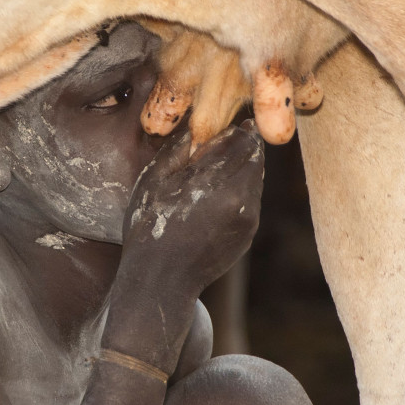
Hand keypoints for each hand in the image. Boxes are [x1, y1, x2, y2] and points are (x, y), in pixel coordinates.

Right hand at [121, 120, 263, 296]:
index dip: (241, 130)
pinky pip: (252, 200)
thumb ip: (178, 150)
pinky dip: (243, 188)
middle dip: (247, 145)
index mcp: (214, 181)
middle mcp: (239, 199)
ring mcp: (248, 219)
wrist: (161, 280)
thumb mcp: (153, 182)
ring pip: (257, 179)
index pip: (242, 142)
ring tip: (225, 162)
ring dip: (246, 166)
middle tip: (237, 134)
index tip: (237, 123)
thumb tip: (197, 126)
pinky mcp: (249, 233)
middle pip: (255, 158)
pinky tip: (221, 190)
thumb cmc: (148, 228)